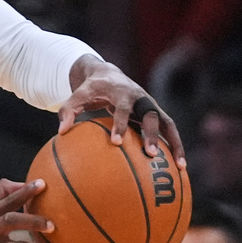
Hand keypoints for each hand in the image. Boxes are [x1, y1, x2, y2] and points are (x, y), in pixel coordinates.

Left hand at [60, 55, 185, 166]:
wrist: (109, 75)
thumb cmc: (92, 89)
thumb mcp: (78, 95)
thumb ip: (68, 111)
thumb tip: (61, 132)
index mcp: (121, 92)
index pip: (123, 108)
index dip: (121, 124)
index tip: (116, 142)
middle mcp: (140, 97)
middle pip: (150, 114)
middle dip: (151, 134)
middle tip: (150, 154)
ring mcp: (151, 105)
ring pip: (167, 124)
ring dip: (174, 144)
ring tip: (180, 167)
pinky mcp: (157, 113)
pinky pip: (169, 131)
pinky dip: (175, 146)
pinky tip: (179, 167)